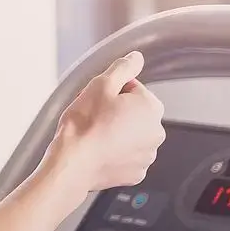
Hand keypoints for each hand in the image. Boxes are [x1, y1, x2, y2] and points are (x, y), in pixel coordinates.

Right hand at [54, 51, 166, 194]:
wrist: (73, 163)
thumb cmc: (84, 125)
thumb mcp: (100, 85)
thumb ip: (123, 68)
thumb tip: (136, 58)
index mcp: (151, 107)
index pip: (133, 88)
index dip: (111, 92)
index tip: (97, 100)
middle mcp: (156, 132)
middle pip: (134, 112)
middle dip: (117, 112)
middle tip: (93, 117)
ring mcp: (147, 155)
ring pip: (130, 135)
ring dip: (117, 132)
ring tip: (94, 135)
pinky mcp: (136, 172)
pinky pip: (126, 156)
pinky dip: (115, 152)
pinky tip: (99, 151)